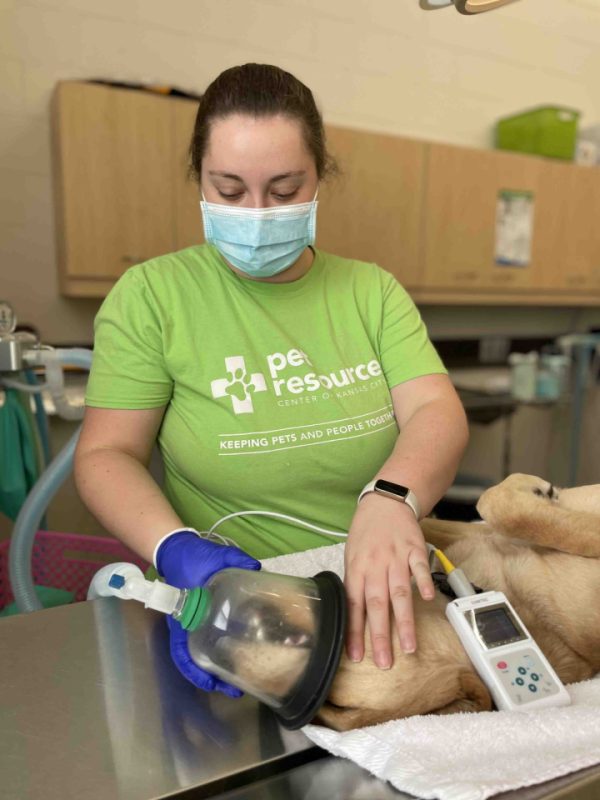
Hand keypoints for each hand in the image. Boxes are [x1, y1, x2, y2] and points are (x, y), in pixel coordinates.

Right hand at [156, 530, 260, 693]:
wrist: (177, 549)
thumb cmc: (192, 557)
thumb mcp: (214, 556)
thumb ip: (234, 561)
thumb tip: (256, 569)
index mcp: (183, 613)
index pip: (183, 651)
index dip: (196, 672)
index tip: (215, 684)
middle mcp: (185, 624)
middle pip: (193, 660)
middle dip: (211, 679)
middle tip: (236, 689)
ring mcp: (191, 622)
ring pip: (199, 654)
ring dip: (215, 670)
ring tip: (239, 680)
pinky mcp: (200, 616)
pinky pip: (207, 640)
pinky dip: (218, 652)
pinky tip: (238, 654)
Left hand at [344, 496, 433, 668]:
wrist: (385, 502)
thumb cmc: (366, 533)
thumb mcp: (352, 556)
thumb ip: (356, 584)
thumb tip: (355, 617)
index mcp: (356, 569)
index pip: (353, 606)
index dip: (354, 632)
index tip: (357, 656)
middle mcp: (375, 566)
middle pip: (377, 604)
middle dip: (380, 636)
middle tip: (384, 662)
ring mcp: (396, 557)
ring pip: (399, 592)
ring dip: (404, 621)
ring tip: (409, 647)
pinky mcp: (414, 549)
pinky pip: (419, 567)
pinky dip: (423, 582)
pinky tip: (427, 599)